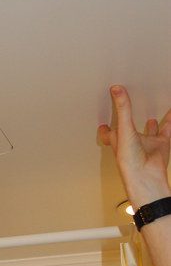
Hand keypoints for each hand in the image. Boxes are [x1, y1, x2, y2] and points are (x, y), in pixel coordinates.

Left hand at [97, 85, 170, 207]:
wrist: (147, 176)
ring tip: (150, 113)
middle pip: (128, 130)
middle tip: (127, 111)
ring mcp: (147, 144)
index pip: (107, 133)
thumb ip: (122, 109)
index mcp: (117, 140)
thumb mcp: (124, 130)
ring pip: (149, 131)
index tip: (102, 122)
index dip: (104, 129)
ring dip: (150, 124)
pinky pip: (167, 129)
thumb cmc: (129, 160)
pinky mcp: (161, 144)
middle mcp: (131, 142)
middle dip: (128, 122)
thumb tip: (116, 89)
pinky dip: (169, 120)